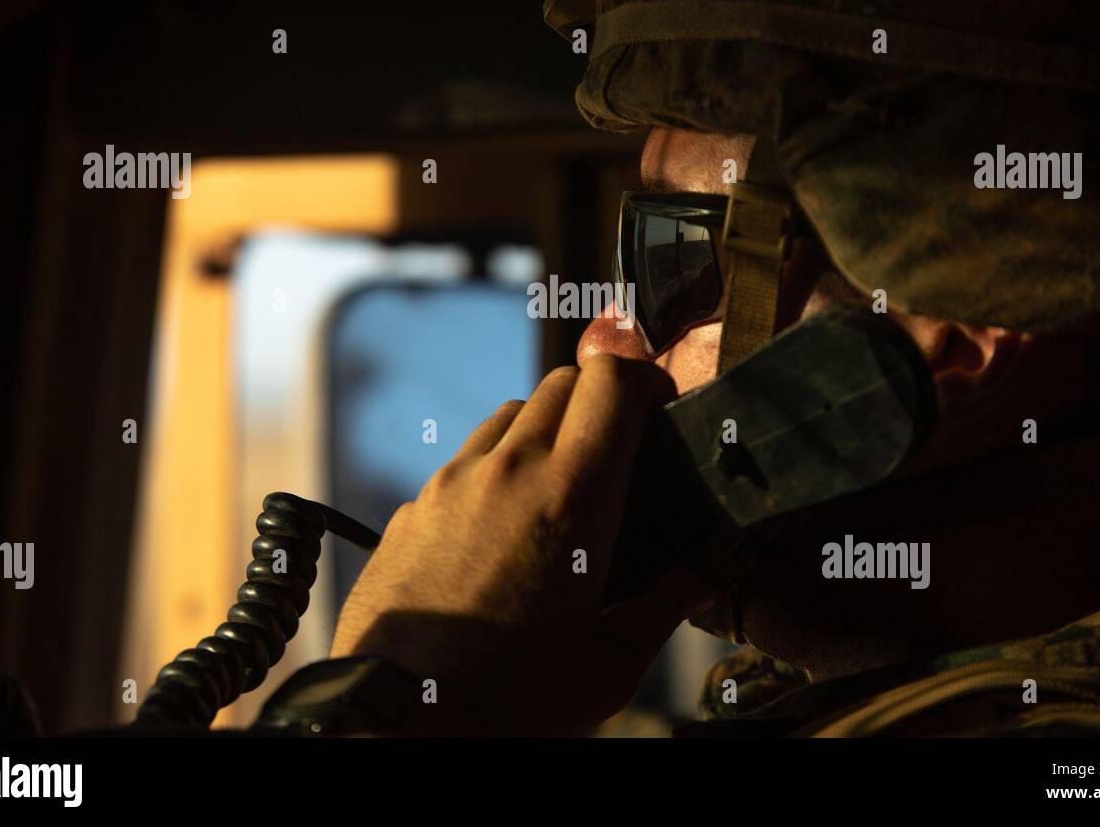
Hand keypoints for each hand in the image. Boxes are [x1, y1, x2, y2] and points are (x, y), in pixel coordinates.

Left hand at [329, 354, 713, 734]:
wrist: (397, 721)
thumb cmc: (508, 699)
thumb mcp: (609, 663)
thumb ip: (664, 607)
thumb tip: (702, 577)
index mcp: (571, 497)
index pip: (612, 381)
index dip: (646, 379)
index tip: (661, 406)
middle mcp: (508, 471)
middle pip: (562, 382)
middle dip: (600, 400)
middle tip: (619, 449)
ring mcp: (451, 483)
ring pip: (510, 415)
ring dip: (545, 430)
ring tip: (560, 489)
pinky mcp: (413, 508)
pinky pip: (465, 461)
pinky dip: (495, 470)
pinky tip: (502, 529)